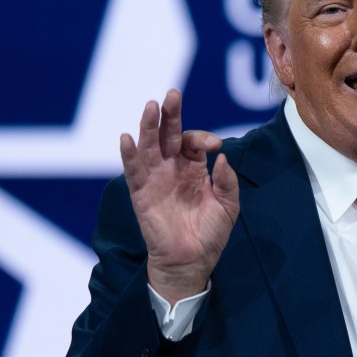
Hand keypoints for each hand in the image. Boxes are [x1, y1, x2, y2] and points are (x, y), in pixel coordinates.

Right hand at [120, 89, 239, 303]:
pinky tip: (128, 137)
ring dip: (149, 126)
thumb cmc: (210, 234)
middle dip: (170, 115)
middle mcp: (172, 169)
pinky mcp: (141, 193)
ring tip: (151, 106)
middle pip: (168, 135)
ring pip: (149, 146)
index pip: (192, 142)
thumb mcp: (228, 206)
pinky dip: (129, 154)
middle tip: (173, 94)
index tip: (213, 145)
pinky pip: (133, 171)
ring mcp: (155, 179)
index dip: (201, 138)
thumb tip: (221, 156)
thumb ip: (227, 181)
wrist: (192, 261)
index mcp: (193, 169)